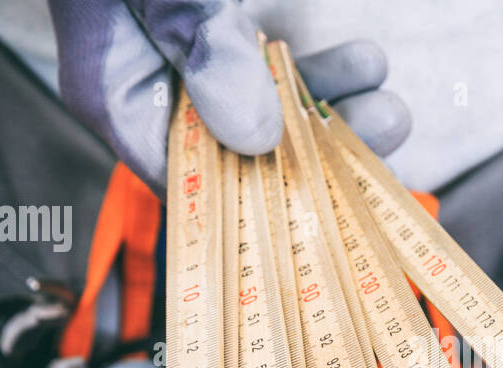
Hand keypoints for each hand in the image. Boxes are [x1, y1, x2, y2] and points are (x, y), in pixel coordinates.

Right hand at [47, 0, 410, 195]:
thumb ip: (204, 47)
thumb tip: (257, 135)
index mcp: (117, 90)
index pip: (189, 182)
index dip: (263, 202)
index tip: (331, 200)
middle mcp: (148, 85)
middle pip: (241, 150)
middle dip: (319, 143)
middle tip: (386, 126)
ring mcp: (182, 56)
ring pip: (263, 107)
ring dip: (329, 101)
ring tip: (380, 81)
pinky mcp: (212, 30)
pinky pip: (269, 69)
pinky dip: (313, 69)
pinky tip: (362, 61)